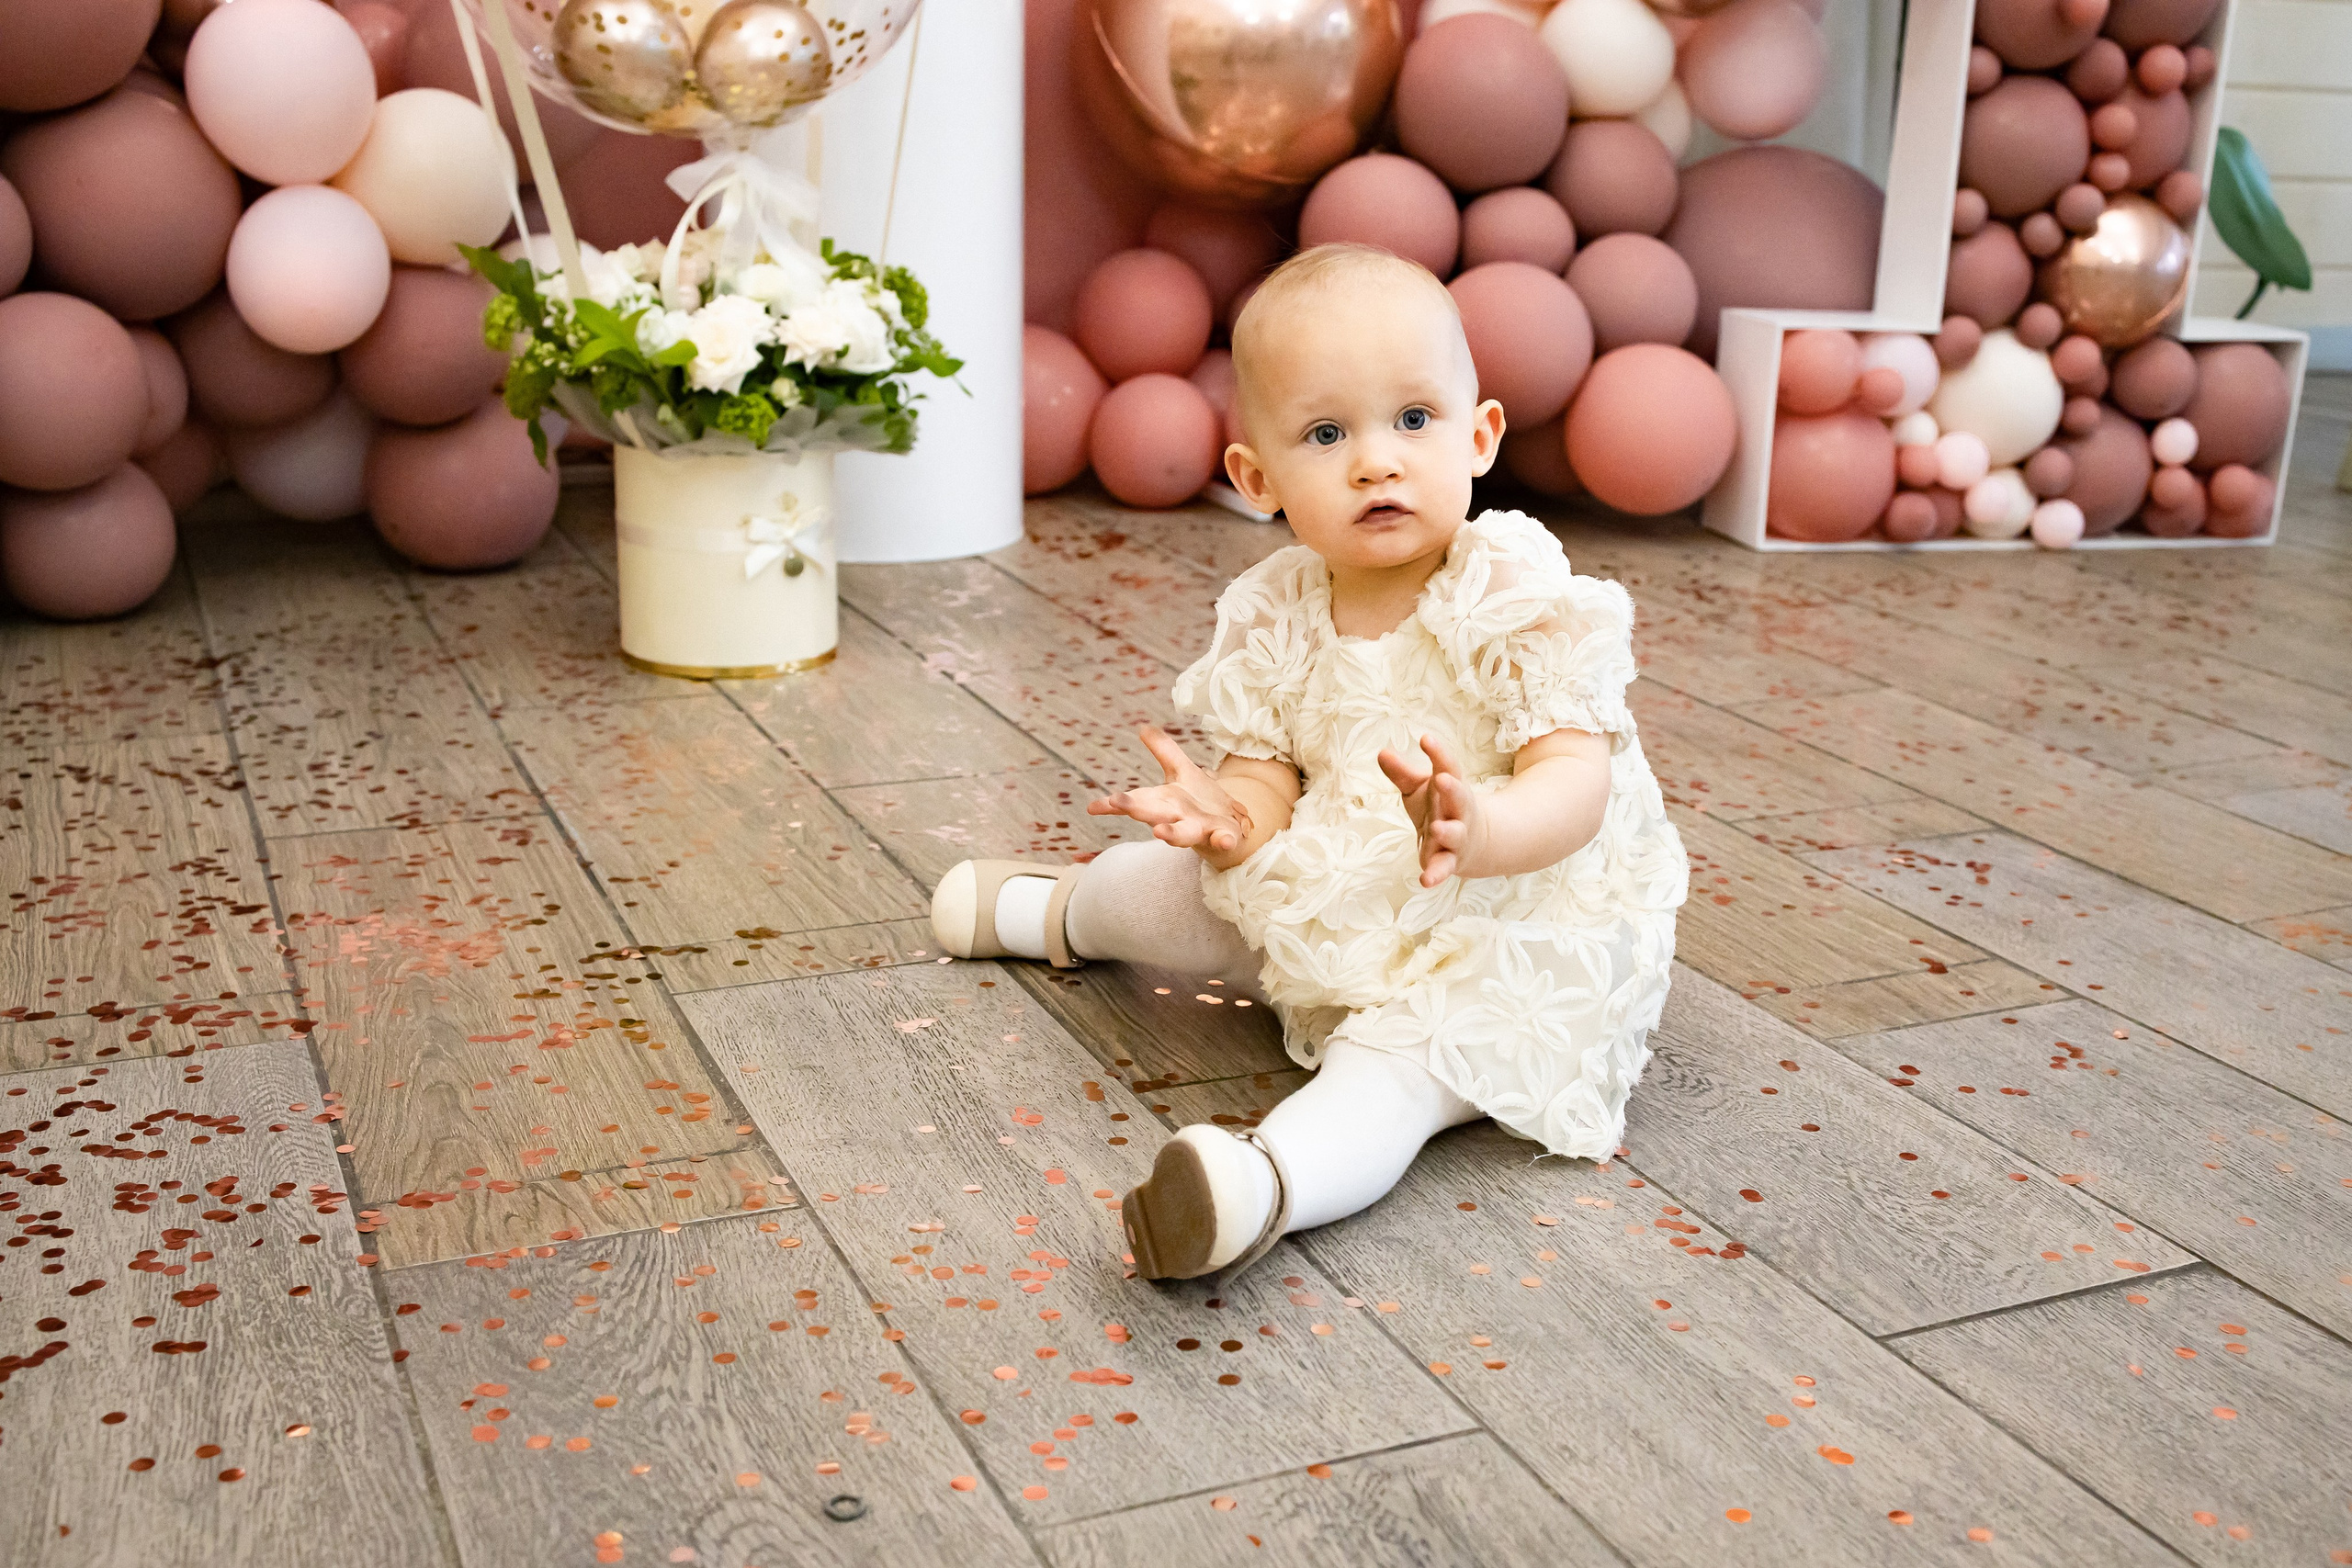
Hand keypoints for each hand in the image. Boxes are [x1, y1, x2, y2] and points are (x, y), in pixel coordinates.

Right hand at [1088, 725, 1255, 854]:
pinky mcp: (1223, 835)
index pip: (1135, 801)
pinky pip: (1223, 840)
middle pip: (1153, 814)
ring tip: (1158, 831)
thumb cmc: (1199, 800)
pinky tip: (1225, 839)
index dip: (1114, 804)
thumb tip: (1142, 726)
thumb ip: (1164, 750)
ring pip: (1183, 834)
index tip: (1092, 808)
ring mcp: (1199, 828)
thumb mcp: (1182, 770)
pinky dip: (1223, 841)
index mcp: (1164, 802)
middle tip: (1115, 802)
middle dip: (1135, 808)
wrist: (1232, 825)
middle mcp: (1177, 817)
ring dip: (1171, 833)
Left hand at [1379, 732, 1484, 887]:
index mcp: (1452, 787)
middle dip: (1452, 789)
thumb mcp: (1420, 787)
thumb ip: (1401, 772)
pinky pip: (1444, 868)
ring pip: (1456, 834)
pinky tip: (1425, 881)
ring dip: (1447, 831)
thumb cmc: (1440, 807)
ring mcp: (1457, 837)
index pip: (1448, 766)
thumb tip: (1381, 752)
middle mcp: (1458, 811)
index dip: (1438, 752)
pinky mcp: (1449, 860)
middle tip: (1442, 778)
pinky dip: (1436, 874)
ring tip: (1436, 827)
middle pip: (1459, 798)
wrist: (1472, 842)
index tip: (1425, 738)